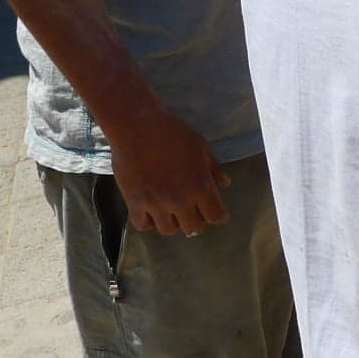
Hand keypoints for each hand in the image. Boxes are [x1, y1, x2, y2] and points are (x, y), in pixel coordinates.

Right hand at [107, 108, 230, 235]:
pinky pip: (143, 225)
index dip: (218, 215)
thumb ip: (213, 168)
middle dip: (197, 219)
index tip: (216, 211)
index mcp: (200, 186)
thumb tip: (224, 184)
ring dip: (173, 221)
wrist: (138, 127)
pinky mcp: (134, 203)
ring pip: (169, 230)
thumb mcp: (201, 147)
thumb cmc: (173, 133)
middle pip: (194, 228)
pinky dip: (148, 220)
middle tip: (193, 209)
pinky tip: (150, 210)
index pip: (216, 216)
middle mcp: (180, 201)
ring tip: (171, 210)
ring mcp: (156, 205)